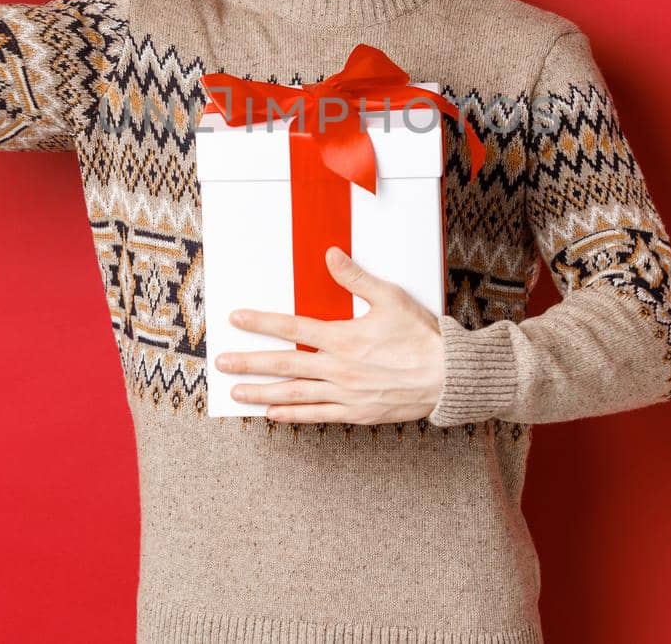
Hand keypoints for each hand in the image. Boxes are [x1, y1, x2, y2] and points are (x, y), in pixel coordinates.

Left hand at [214, 245, 445, 424]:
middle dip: (249, 363)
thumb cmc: (422, 337)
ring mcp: (344, 393)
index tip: (237, 320)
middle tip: (222, 363)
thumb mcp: (390, 298)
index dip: (261, 323)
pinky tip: (272, 414)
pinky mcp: (355, 413)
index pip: (292, 328)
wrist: (448, 377)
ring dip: (262, 393)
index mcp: (343, 338)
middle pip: (284, 364)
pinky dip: (292, 415)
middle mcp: (338, 368)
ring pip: (294, 394)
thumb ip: (356, 278)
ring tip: (237, 393)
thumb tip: (331, 256)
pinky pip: (316, 415)